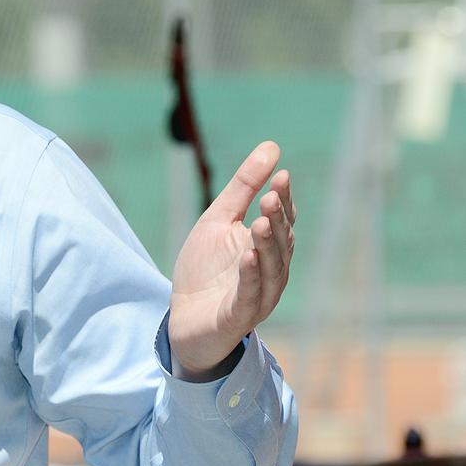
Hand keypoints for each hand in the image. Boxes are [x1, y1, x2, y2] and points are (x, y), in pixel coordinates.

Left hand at [169, 141, 295, 378]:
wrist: (184, 319)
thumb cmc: (205, 269)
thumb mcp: (218, 220)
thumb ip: (243, 188)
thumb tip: (271, 146)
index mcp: (267, 247)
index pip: (281, 219)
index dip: (282, 200)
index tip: (280, 175)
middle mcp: (271, 270)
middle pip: (280, 243)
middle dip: (277, 220)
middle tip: (271, 196)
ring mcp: (259, 295)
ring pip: (271, 269)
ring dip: (267, 246)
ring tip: (262, 222)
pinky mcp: (239, 315)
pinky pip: (250, 295)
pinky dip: (251, 276)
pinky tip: (248, 256)